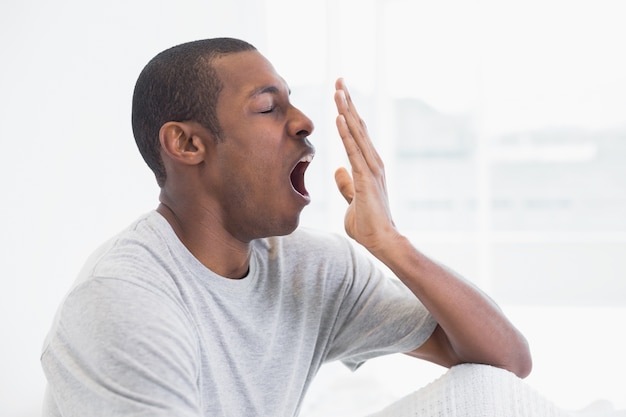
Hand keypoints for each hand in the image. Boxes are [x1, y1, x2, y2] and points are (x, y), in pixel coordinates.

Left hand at [333, 78, 397, 253]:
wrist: (382, 241)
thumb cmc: (368, 224)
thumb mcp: (352, 200)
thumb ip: (347, 184)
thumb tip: (339, 170)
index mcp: (368, 165)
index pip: (356, 133)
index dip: (348, 113)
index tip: (340, 94)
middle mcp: (372, 162)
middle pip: (358, 126)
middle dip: (348, 102)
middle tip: (340, 80)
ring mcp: (371, 168)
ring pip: (356, 133)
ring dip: (347, 110)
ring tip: (338, 90)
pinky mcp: (366, 178)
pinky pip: (353, 151)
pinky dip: (346, 133)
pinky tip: (340, 117)